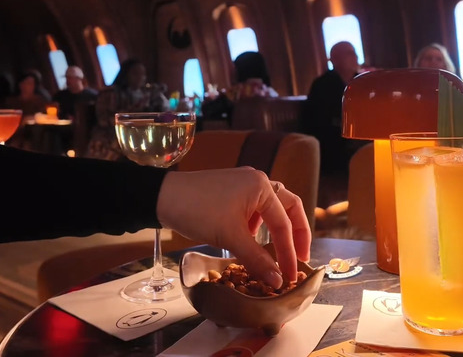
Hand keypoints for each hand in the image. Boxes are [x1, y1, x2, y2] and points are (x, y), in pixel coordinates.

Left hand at [156, 167, 310, 288]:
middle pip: (288, 207)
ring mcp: (244, 183)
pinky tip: (252, 240)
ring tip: (278, 250)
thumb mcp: (230, 237)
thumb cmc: (197, 210)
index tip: (290, 275)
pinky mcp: (231, 190)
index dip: (289, 252)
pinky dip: (259, 225)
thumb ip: (257, 259)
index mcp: (262, 187)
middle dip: (296, 233)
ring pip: (272, 207)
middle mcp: (258, 181)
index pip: (284, 223)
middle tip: (300, 257)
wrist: (162, 197)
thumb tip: (277, 280)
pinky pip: (255, 208)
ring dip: (278, 228)